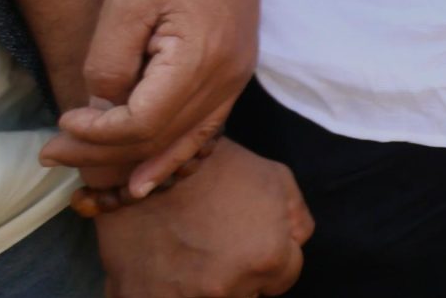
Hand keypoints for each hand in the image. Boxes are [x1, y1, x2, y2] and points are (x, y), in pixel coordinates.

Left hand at [43, 0, 258, 195]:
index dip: (96, 133)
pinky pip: (204, 131)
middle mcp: (226, 77)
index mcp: (200, 57)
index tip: (62, 120)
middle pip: (159, 139)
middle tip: (51, 155)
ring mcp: (236, 80)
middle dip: (100, 153)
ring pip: (181, 142)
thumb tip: (102, 110)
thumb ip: (110, 64)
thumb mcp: (125, 5)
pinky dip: (173, 157)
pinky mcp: (235, 77)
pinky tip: (145, 180)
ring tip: (82, 170)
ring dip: (131, 162)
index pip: (142, 122)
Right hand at [94, 139, 310, 297]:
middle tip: (219, 248)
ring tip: (190, 256)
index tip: (250, 242)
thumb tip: (292, 249)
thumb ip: (297, 222)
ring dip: (203, 288)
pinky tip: (162, 267)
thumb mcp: (276, 180)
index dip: (268, 259)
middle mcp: (225, 289)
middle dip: (239, 277)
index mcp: (265, 260)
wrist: (149, 161)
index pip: (281, 282)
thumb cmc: (216, 167)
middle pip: (246, 297)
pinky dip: (165, 291)